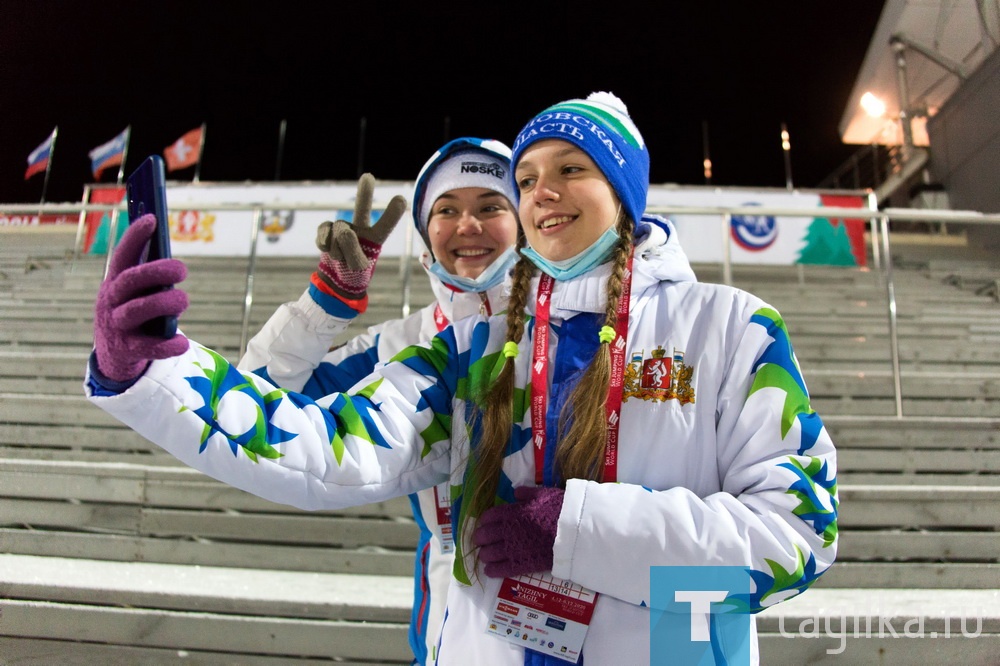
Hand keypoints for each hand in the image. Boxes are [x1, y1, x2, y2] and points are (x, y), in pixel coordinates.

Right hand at [93, 214, 189, 382]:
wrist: (113, 354)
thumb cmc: (133, 312)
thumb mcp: (136, 293)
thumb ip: (150, 279)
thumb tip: (175, 265)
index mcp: (114, 282)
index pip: (122, 256)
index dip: (134, 236)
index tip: (152, 219)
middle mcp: (111, 301)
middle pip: (130, 281)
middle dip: (156, 271)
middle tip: (182, 269)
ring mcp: (117, 326)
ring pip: (136, 311)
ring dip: (162, 303)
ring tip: (183, 300)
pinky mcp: (128, 350)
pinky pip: (148, 347)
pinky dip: (167, 345)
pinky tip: (181, 343)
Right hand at [314, 173, 407, 299]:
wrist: (337, 279)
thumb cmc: (354, 273)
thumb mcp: (359, 267)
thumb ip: (353, 250)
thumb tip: (343, 232)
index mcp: (375, 237)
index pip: (384, 225)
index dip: (392, 213)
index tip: (401, 199)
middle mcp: (360, 227)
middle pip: (361, 209)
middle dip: (364, 193)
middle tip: (368, 177)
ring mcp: (342, 227)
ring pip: (341, 234)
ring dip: (340, 252)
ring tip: (342, 260)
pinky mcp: (327, 229)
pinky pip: (324, 232)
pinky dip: (325, 244)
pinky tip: (327, 250)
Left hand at [472, 486, 564, 578]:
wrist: (576, 531)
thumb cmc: (561, 509)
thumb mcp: (543, 494)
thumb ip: (526, 493)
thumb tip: (515, 493)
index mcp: (513, 512)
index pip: (489, 517)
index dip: (483, 521)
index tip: (482, 524)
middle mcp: (509, 531)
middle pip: (485, 536)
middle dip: (479, 538)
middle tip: (479, 540)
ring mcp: (515, 549)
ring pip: (490, 553)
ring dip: (484, 554)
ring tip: (484, 555)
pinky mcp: (523, 564)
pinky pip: (502, 569)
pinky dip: (493, 570)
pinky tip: (489, 571)